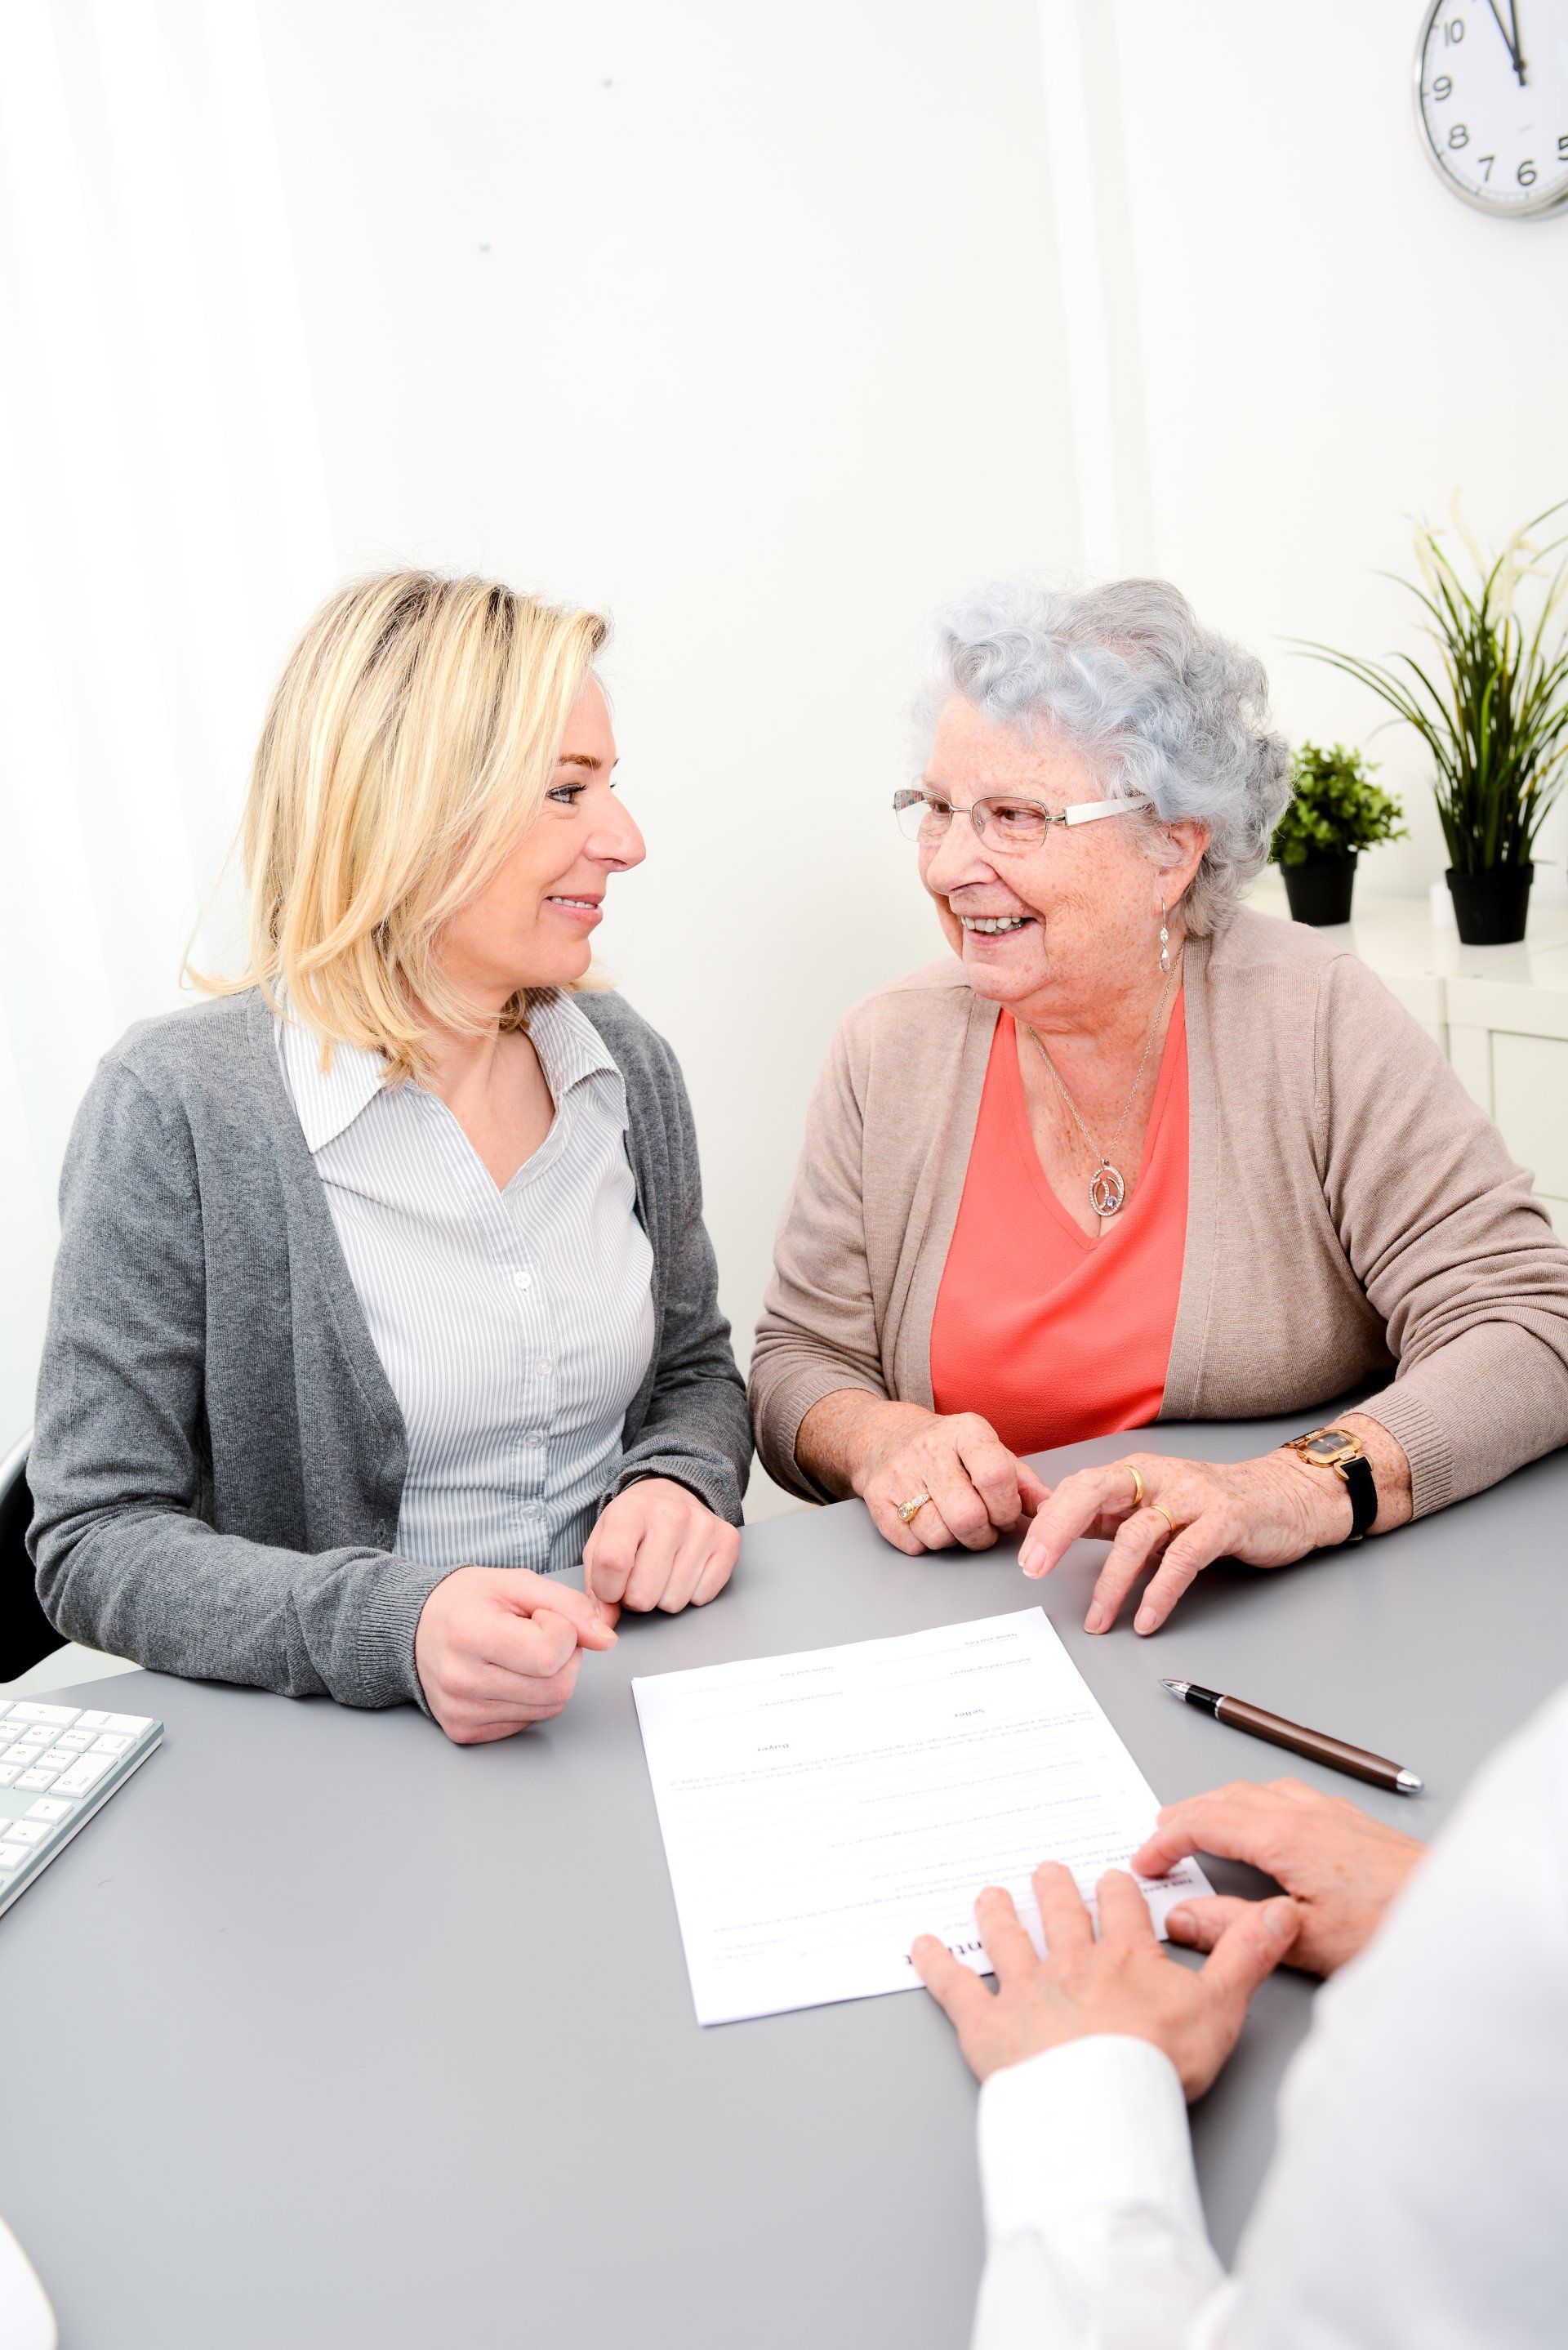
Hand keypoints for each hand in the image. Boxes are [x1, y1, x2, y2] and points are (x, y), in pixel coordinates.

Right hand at [414, 1566, 618, 1745]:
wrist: (413, 1629)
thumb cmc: (464, 1602)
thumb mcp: (517, 1583)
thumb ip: (568, 1606)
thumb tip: (606, 1639)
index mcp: (469, 1634)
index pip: (550, 1653)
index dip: (561, 1631)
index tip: (540, 1617)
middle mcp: (461, 1680)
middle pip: (557, 1688)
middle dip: (563, 1659)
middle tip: (536, 1636)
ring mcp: (461, 1712)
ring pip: (548, 1708)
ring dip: (549, 1679)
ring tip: (519, 1654)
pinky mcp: (464, 1731)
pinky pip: (528, 1721)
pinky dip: (530, 1698)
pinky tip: (506, 1675)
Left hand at [582, 1478, 738, 1612]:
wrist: (671, 1494)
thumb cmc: (634, 1525)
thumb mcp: (601, 1543)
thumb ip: (595, 1586)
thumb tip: (603, 1626)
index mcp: (631, 1510)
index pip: (613, 1563)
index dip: (607, 1590)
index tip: (610, 1587)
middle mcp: (670, 1514)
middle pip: (643, 1595)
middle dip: (636, 1597)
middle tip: (639, 1576)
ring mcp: (703, 1527)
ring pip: (674, 1602)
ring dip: (663, 1596)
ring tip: (662, 1570)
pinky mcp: (728, 1541)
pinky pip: (703, 1597)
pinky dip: (691, 1593)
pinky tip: (685, 1569)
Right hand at [854, 1403, 1049, 1556]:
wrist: (887, 1438)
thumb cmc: (949, 1450)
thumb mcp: (989, 1452)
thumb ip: (1022, 1482)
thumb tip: (1052, 1506)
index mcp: (967, 1432)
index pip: (996, 1477)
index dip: (1006, 1508)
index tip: (1006, 1515)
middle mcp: (930, 1448)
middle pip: (967, 1516)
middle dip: (983, 1535)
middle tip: (984, 1528)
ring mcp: (899, 1472)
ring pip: (939, 1535)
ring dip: (955, 1542)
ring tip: (957, 1525)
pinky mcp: (876, 1497)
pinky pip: (911, 1544)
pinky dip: (926, 1544)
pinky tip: (930, 1523)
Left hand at [912, 1862, 1297, 2097]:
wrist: (1100, 2107)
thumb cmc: (1158, 2065)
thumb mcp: (1220, 2009)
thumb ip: (1247, 1956)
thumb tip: (1282, 1912)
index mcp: (1123, 1957)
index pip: (1120, 1910)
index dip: (1116, 1893)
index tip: (1111, 1879)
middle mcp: (1070, 1964)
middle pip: (1059, 1914)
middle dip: (1053, 1890)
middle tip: (1046, 1871)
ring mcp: (1023, 1991)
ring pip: (1006, 1938)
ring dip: (997, 1914)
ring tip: (990, 1895)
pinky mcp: (985, 2026)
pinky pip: (954, 1988)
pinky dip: (934, 1966)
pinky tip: (918, 1948)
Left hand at [1016, 1447, 1350, 1634]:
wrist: (1288, 1499)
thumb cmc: (1216, 1507)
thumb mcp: (1157, 1506)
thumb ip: (1113, 1516)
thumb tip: (1053, 1531)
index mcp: (1138, 1472)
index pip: (1079, 1487)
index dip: (1048, 1520)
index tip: (1026, 1557)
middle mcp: (1160, 1477)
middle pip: (1095, 1493)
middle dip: (1058, 1532)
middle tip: (1035, 1570)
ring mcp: (1193, 1497)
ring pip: (1136, 1536)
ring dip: (1111, 1584)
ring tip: (1097, 1621)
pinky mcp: (1225, 1521)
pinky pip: (1183, 1559)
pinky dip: (1159, 1593)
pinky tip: (1145, 1618)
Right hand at [1131, 1776, 1424, 1976]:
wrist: (1454, 1913)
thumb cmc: (1388, 1928)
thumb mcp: (1302, 1940)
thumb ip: (1233, 1926)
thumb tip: (1181, 1917)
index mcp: (1284, 1835)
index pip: (1204, 1823)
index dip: (1165, 1841)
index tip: (1144, 1861)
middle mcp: (1303, 1811)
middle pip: (1224, 1798)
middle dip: (1184, 1815)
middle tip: (1157, 1838)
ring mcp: (1328, 1809)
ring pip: (1254, 1790)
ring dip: (1218, 1805)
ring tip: (1199, 1825)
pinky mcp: (1349, 1818)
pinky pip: (1283, 1793)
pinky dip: (1251, 1803)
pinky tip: (1261, 1822)